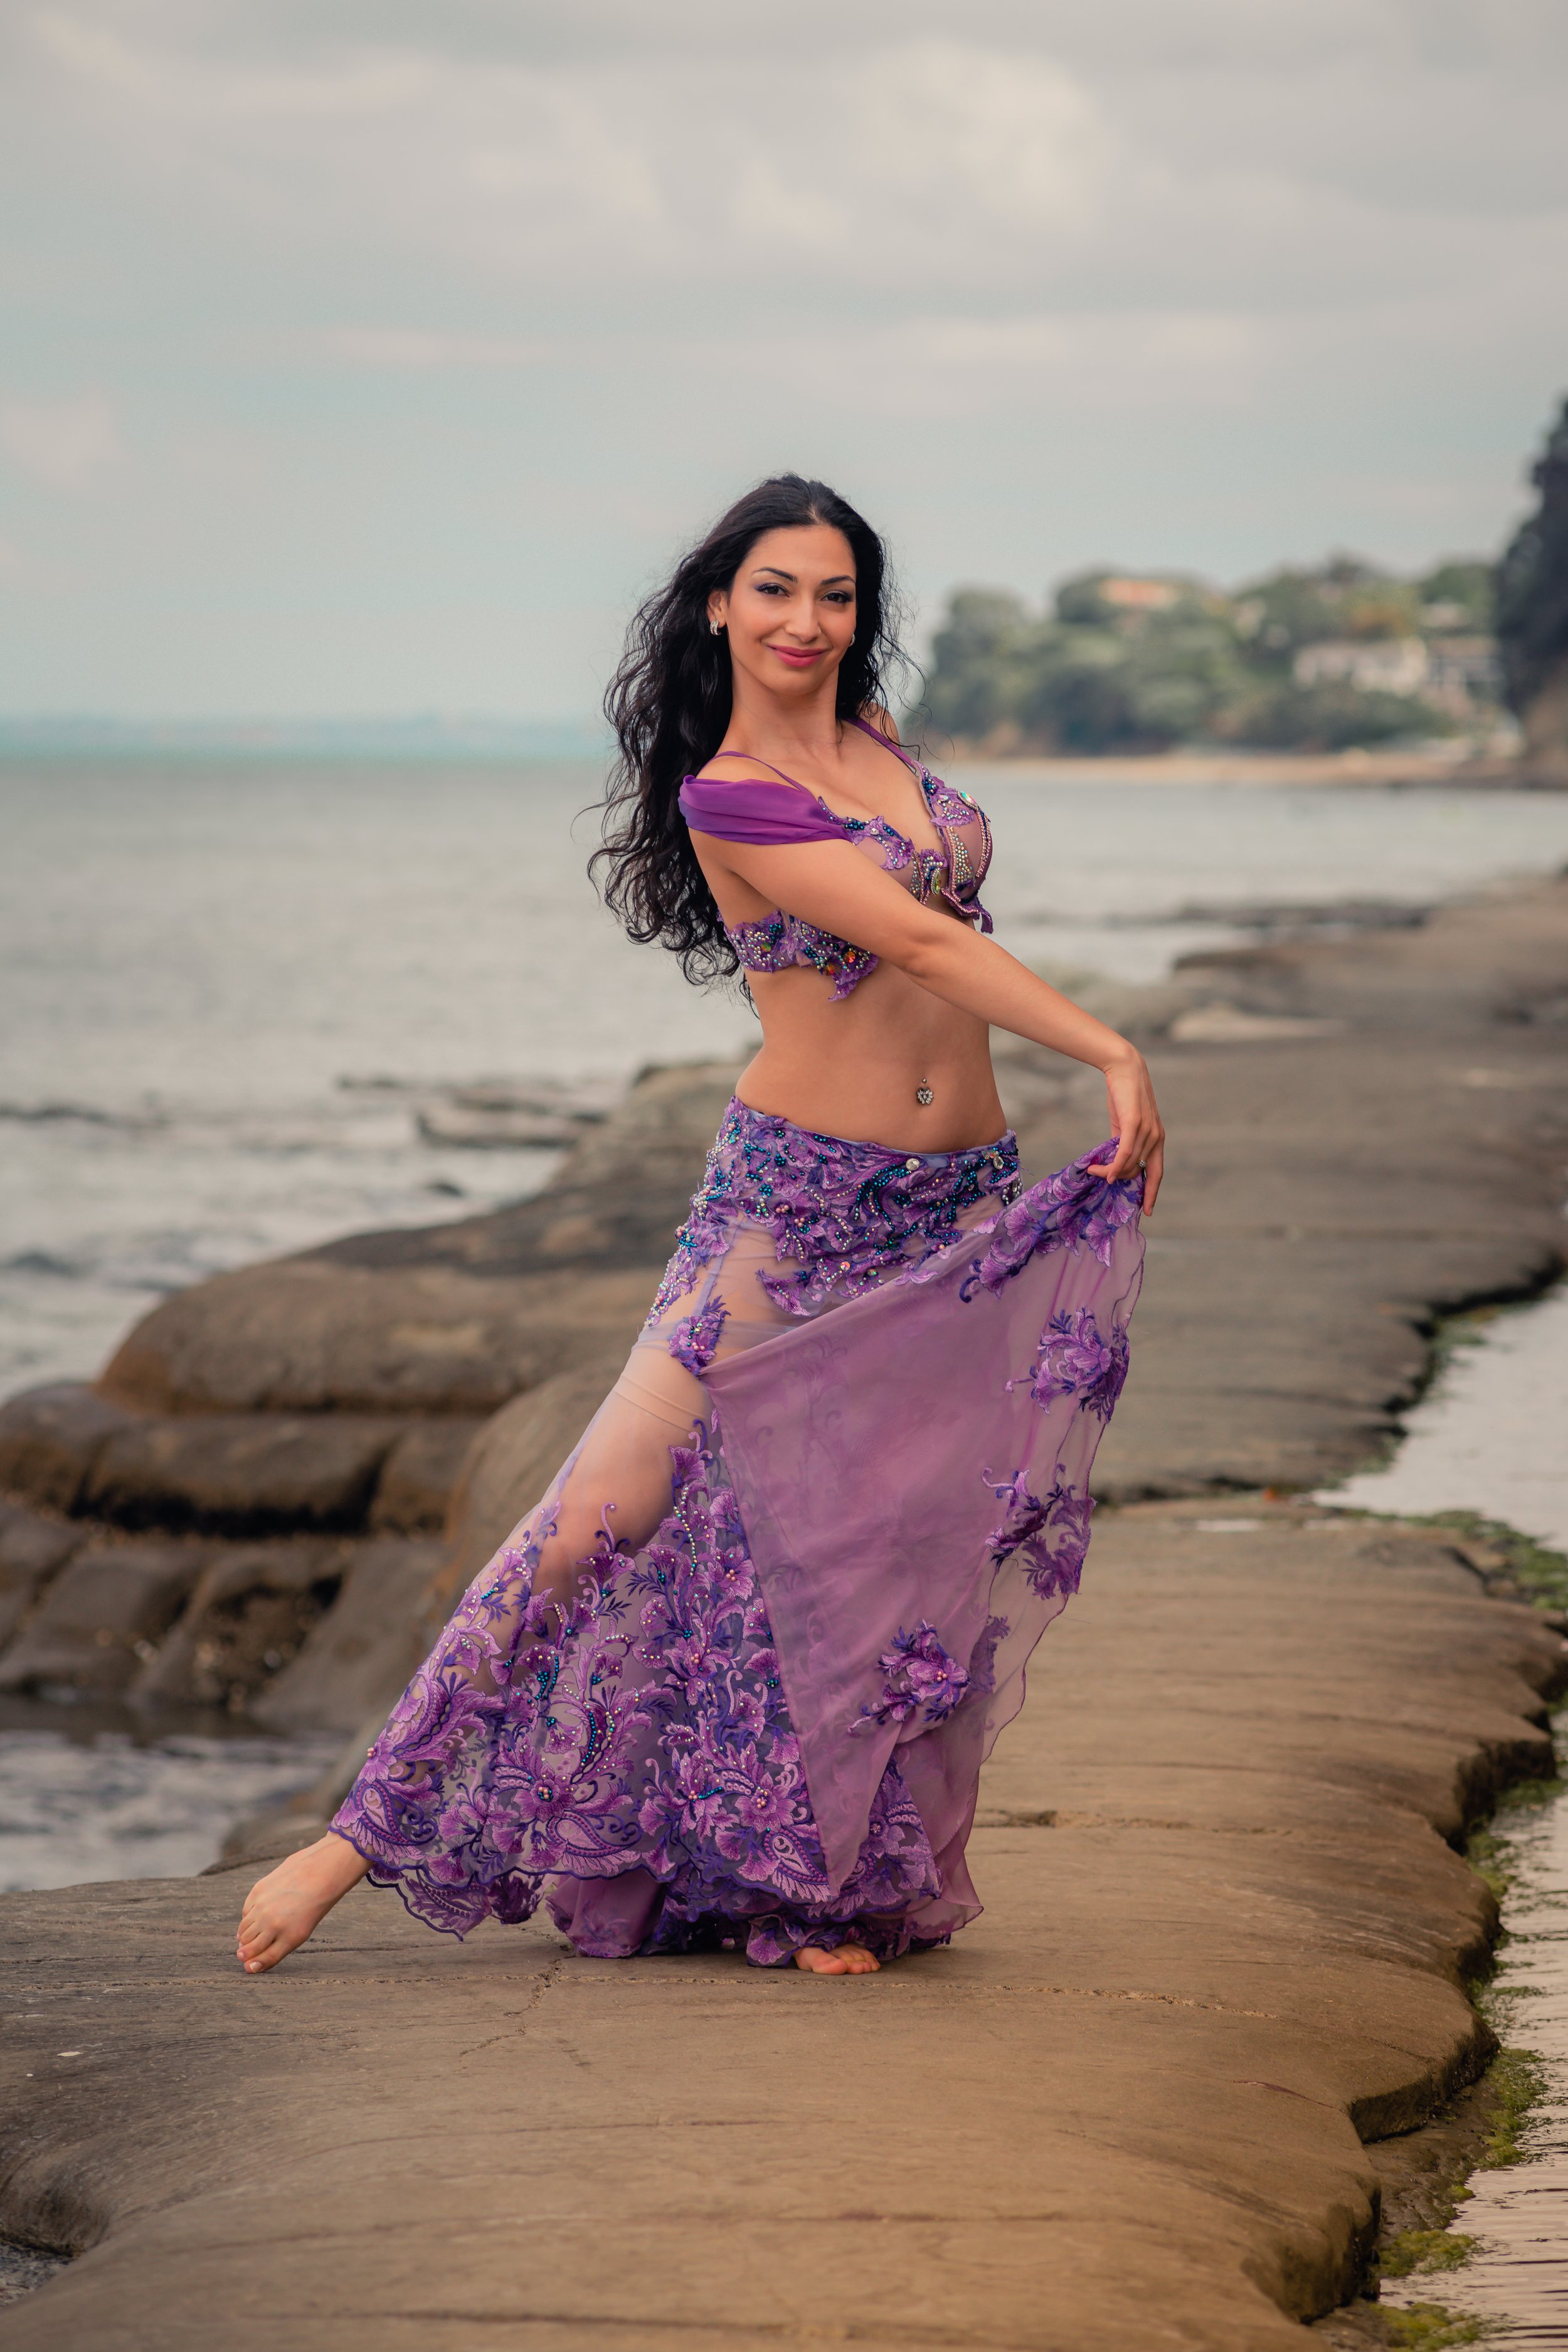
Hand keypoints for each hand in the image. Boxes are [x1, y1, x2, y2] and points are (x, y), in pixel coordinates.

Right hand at [1087, 1048, 1164, 1214]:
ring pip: (1128, 1164)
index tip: (1147, 1211)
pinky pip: (1125, 1153)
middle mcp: (1156, 1138)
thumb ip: (1124, 1143)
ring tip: (1093, 1169)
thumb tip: (1115, 1163)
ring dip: (1108, 1171)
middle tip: (1099, 1177)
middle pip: (1138, 1171)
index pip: (1158, 1173)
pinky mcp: (1135, 1124)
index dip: (1152, 1192)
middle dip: (1119, 1180)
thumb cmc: (1123, 1096)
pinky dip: (1114, 1166)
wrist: (1125, 1069)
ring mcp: (1147, 1131)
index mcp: (1157, 1139)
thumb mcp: (1125, 1123)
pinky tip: (1102, 1171)